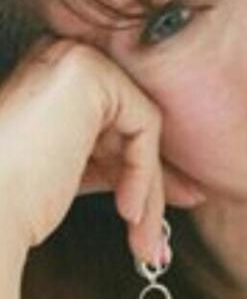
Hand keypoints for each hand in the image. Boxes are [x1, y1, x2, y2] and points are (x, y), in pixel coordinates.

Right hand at [0, 39, 166, 265]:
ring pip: (140, 129)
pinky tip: (129, 209)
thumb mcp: (80, 169)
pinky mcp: (91, 72)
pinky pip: (143, 124)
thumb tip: (177, 183)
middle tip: (158, 233)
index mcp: (58, 83)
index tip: (156, 208)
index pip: (115, 123)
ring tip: (146, 237)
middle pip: (130, 126)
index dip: (140, 170)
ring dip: (148, 189)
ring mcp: (76, 60)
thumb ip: (120, 160)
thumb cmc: (17, 198)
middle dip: (151, 183)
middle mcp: (66, 62)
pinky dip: (143, 171)